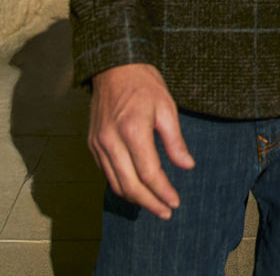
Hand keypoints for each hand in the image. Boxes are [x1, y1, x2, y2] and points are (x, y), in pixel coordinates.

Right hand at [88, 63, 192, 219]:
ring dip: (135, 198)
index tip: (175, 202)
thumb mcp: (166, 107)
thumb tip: (186, 166)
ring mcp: (99, 142)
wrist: (113, 66)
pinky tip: (135, 187)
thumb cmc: (143, 84)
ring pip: (115, 182)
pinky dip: (121, 184)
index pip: (149, 173)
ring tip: (153, 204)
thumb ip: (175, 141)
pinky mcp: (93, 142)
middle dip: (149, 203)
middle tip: (166, 212)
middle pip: (130, 184)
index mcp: (132, 130)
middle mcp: (111, 140)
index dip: (163, 192)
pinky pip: (106, 172)